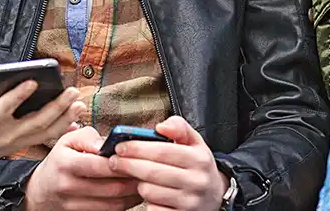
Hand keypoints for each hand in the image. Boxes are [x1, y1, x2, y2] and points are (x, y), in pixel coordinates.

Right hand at [0, 81, 84, 174]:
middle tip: (72, 92)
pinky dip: (59, 131)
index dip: (21, 93)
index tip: (33, 80)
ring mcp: (14, 143)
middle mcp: (6, 135)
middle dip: (57, 106)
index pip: (7, 106)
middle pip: (36, 121)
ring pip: (44, 131)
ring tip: (78, 105)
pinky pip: (42, 139)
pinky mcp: (18, 146)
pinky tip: (71, 123)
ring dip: (64, 118)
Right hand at [24, 126, 142, 210]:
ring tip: (145, 183)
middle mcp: (67, 186)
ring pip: (112, 204)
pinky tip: (133, 195)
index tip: (135, 157)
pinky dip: (124, 205)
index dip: (119, 163)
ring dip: (133, 195)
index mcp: (64, 163)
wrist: (41, 190)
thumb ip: (89, 137)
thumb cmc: (60, 161)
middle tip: (148, 171)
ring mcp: (73, 205)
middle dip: (133, 180)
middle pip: (110, 188)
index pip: (97, 165)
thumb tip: (110, 142)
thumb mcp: (67, 141)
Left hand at [108, 116, 227, 210]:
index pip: (162, 151)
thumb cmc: (196, 165)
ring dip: (138, 183)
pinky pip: (153, 209)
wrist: (214, 196)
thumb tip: (161, 126)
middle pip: (152, 172)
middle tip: (114, 161)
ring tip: (138, 177)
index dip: (137, 148)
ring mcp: (190, 202)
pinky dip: (146, 201)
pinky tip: (149, 193)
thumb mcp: (194, 143)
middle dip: (128, 165)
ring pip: (149, 192)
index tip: (119, 146)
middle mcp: (197, 181)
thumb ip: (179, 127)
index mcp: (199, 159)